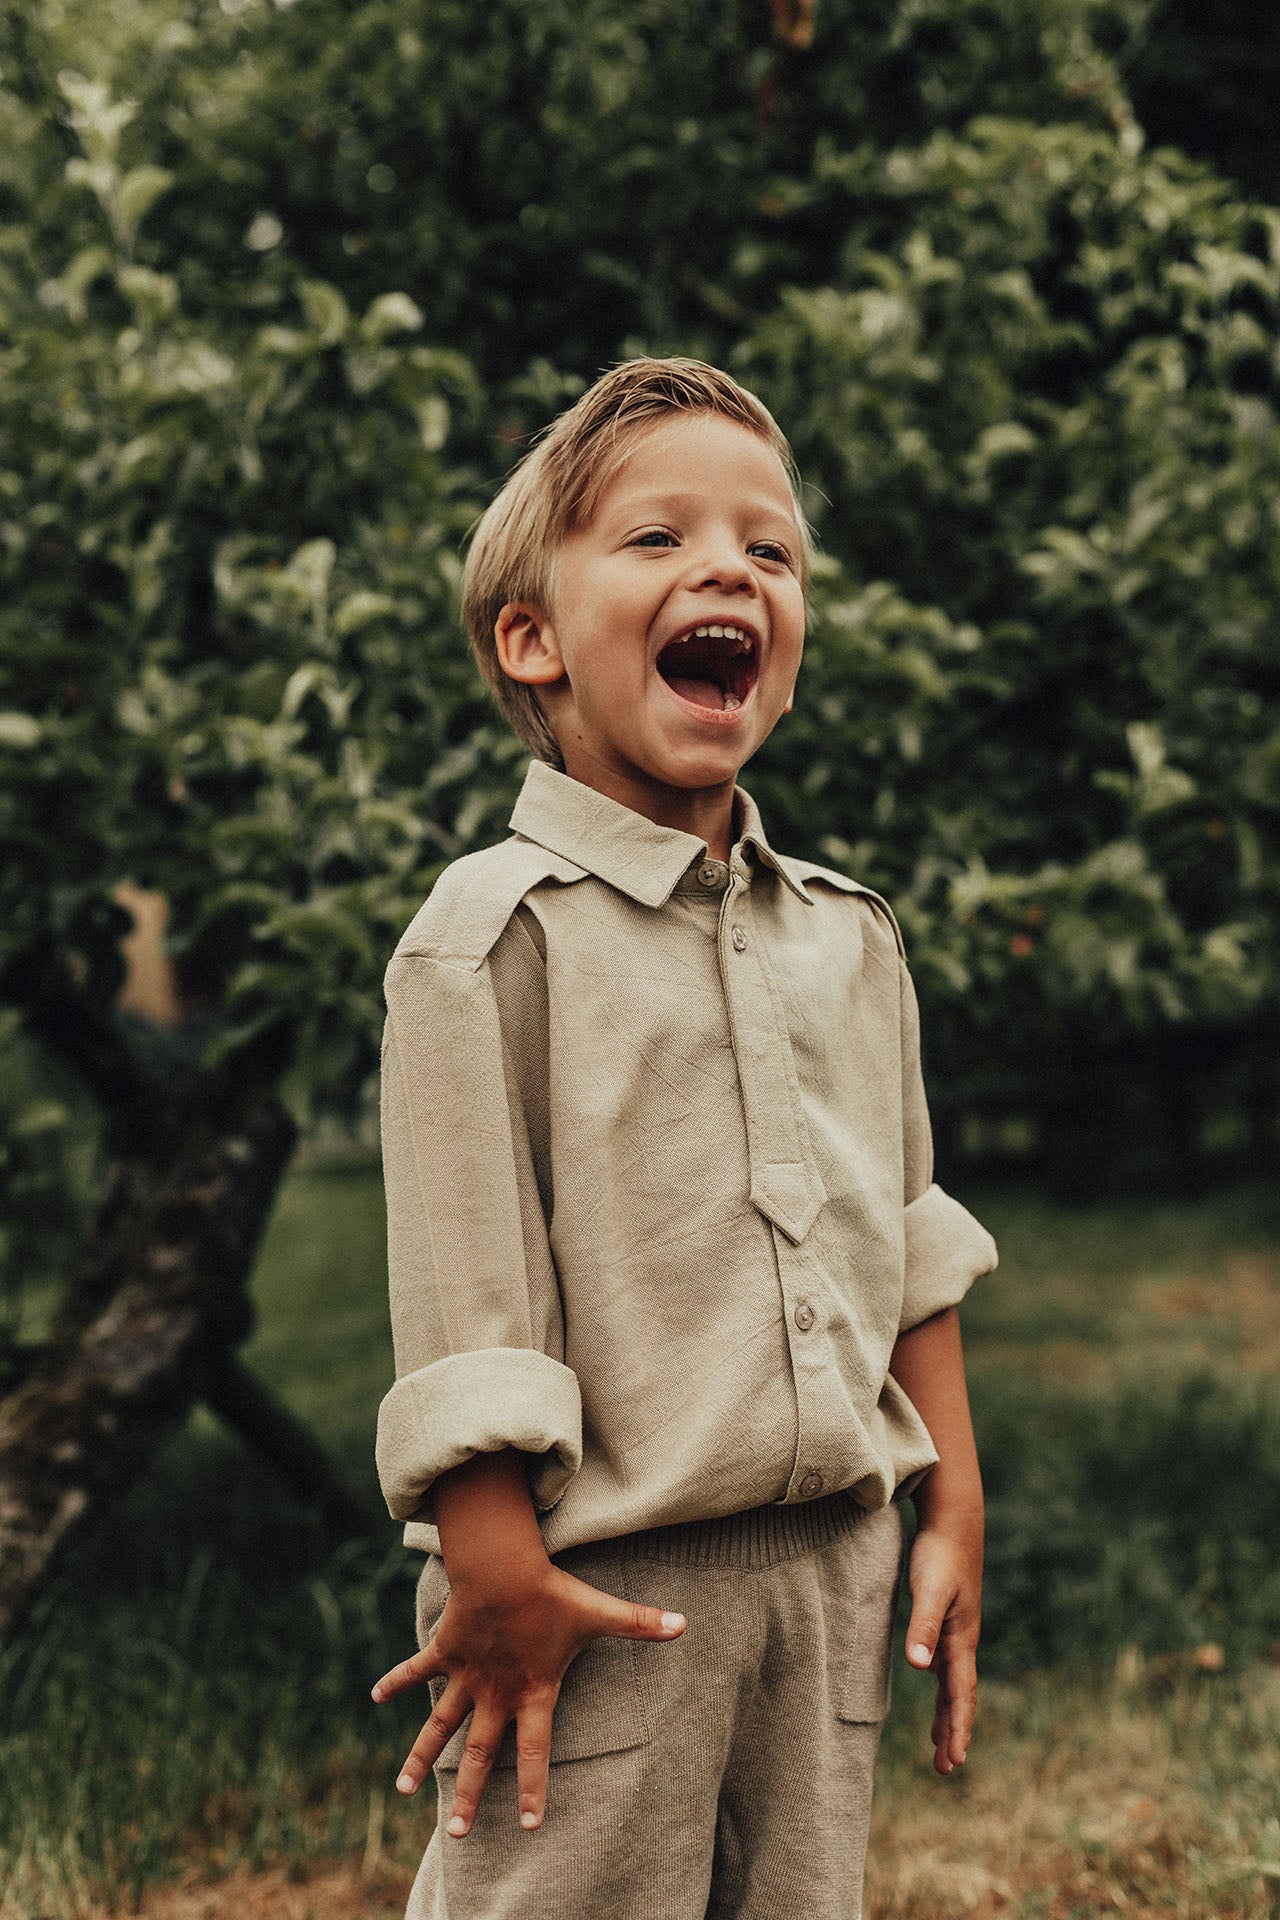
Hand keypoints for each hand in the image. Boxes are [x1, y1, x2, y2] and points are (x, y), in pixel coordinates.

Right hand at [371, 1561, 683, 1834]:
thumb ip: (641, 1624)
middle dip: (472, 1797)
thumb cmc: (552, 1594)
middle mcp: (495, 1693)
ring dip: (422, 1757)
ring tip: (403, 1791)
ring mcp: (466, 1675)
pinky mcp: (445, 1651)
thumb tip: (686, 1624)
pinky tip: (372, 1697)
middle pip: (482, 1755)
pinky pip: (415, 1670)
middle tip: (460, 1837)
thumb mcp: (599, 1612)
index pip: (536, 1752)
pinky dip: (394, 1681)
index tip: (531, 1826)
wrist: (502, 1568)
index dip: (535, 1788)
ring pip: (440, 1726)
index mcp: (532, 1693)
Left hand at [903, 1515, 981, 1774]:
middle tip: (947, 1767)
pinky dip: (942, 1684)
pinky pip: (946, 1662)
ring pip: (954, 1682)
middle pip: (960, 1696)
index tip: (954, 1761)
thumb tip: (920, 1668)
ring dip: (948, 1713)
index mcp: (960, 1640)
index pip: (960, 1695)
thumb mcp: (929, 1591)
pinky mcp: (947, 1616)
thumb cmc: (939, 1555)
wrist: (954, 1521)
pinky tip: (933, 1681)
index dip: (957, 1728)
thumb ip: (923, 1628)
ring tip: (940, 1742)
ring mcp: (957, 1630)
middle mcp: (962, 1640)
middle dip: (955, 1731)